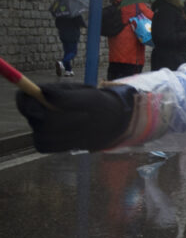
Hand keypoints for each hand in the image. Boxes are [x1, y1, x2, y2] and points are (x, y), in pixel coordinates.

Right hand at [16, 83, 134, 151]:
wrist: (111, 121)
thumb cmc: (99, 104)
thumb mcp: (88, 96)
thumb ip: (65, 96)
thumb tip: (43, 91)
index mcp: (46, 95)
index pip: (23, 98)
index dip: (26, 105)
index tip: (41, 112)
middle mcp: (41, 111)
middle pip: (34, 120)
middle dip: (59, 121)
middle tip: (84, 116)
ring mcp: (44, 128)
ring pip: (41, 135)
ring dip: (65, 133)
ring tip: (87, 125)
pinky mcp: (50, 142)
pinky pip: (46, 146)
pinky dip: (62, 143)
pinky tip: (79, 137)